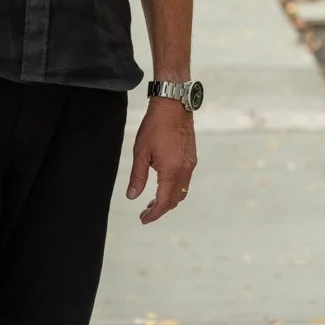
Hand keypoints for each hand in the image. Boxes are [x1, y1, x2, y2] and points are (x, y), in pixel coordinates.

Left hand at [125, 97, 196, 224]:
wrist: (173, 105)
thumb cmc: (155, 126)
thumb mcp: (141, 152)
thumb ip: (137, 177)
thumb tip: (132, 197)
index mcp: (171, 171)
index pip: (164, 202)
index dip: (154, 214)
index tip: (143, 219)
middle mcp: (185, 170)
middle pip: (175, 200)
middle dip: (161, 209)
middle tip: (145, 211)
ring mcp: (190, 164)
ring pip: (182, 191)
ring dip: (169, 199)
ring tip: (153, 200)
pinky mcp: (192, 157)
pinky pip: (185, 180)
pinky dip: (175, 188)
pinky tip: (163, 183)